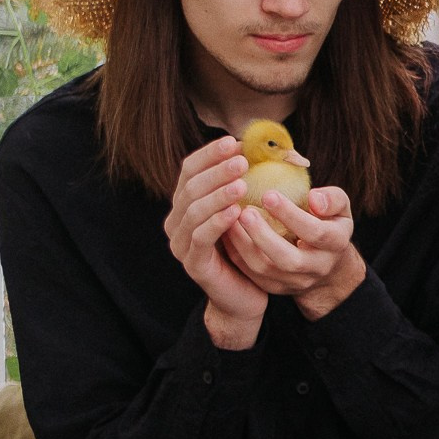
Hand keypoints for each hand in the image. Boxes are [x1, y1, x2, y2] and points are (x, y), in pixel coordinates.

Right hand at [165, 138, 266, 348]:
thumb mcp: (245, 212)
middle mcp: (177, 222)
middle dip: (216, 170)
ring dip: (218, 194)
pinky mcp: (193, 263)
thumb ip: (244, 184)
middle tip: (242, 160)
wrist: (245, 296)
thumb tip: (262, 149)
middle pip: (190, 187)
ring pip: (194, 210)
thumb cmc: (248, 249)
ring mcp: (181, 243)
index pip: (190, 170)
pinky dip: (218, 222)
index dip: (210, 154)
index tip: (235, 142)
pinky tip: (237, 211)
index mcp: (186, 204)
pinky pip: (202, 238)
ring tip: (242, 183)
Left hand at [222, 184, 366, 319]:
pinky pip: (252, 274)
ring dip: (245, 245)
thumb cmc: (329, 225)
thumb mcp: (340, 209)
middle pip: (289, 259)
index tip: (268, 195)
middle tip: (245, 213)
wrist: (328, 266)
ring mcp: (296, 281)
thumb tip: (313, 197)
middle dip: (264, 236)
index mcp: (336, 244)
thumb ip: (332, 199)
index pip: (315, 232)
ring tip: (231, 220)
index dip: (291, 215)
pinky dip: (237, 254)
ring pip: (266, 269)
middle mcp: (318, 267)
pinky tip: (227, 233)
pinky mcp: (277, 287)